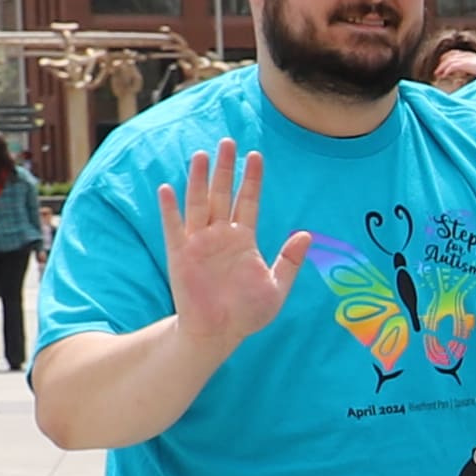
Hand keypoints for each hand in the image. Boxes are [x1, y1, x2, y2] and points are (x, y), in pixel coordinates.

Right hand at [156, 144, 314, 343]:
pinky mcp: (180, 256)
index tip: (255, 154)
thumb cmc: (248, 313)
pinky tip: (168, 189)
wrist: (219, 334)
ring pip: (199, 204)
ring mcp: (199, 243)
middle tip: (227, 141)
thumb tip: (306, 235)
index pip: (248, 201)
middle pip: (222, 194)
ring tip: (201, 155)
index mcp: (244, 239)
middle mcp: (220, 236)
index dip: (251, 178)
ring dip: (198, 180)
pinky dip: (170, 209)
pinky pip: (174, 228)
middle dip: (225, 169)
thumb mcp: (277, 287)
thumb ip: (290, 261)